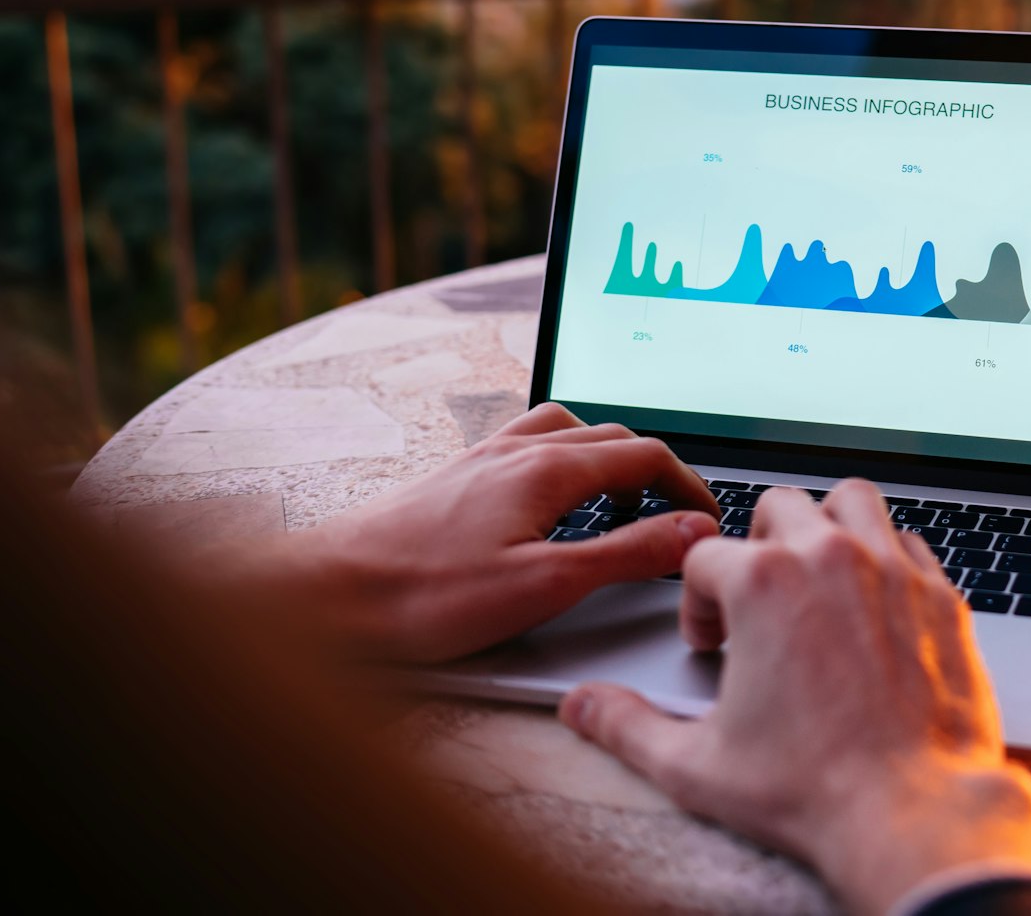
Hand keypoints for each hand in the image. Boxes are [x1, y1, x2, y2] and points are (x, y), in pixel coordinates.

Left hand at [214, 403, 718, 663]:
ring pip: (563, 432)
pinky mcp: (451, 481)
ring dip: (604, 456)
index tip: (708, 521)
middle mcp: (512, 450)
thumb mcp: (544, 585)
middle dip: (655, 468)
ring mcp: (478, 461)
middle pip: (608, 435)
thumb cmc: (422, 598)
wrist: (322, 599)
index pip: (644, 454)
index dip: (689, 485)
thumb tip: (693, 534)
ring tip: (619, 498)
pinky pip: (524, 447)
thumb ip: (626, 555)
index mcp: (544, 468)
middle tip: (676, 513)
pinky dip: (559, 461)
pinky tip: (546, 501)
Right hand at [560, 480, 1030, 914]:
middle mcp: (830, 558)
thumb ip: (627, 726)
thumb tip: (585, 706)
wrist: (911, 812)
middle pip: (779, 505)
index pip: (705, 556)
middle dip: (757, 544)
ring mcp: (893, 570)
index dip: (695, 600)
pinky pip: (910, 544)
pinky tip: (875, 604)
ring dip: (828, 526)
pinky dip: (888, 558)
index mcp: (762, 583)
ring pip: (853, 501)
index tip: (710, 641)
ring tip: (816, 576)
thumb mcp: (695, 765)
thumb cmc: (812, 789)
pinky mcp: (942, 595)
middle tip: (757, 599)